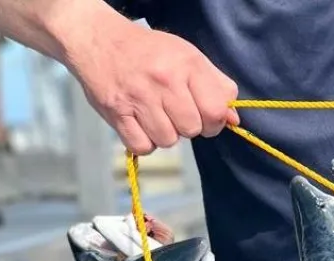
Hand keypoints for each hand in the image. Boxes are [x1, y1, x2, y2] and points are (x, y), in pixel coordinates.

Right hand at [59, 5, 238, 153]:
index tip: (204, 116)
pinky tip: (140, 123)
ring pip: (168, 141)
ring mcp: (139, 98)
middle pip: (192, 130)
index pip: (216, 111)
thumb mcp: (188, 57)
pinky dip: (144, 142)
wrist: (99, 40)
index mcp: (187, 65)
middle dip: (188, 127)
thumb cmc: (150, 53)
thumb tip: (233, 120)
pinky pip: (143, 147)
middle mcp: (164, 80)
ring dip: (164, 134)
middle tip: (174, 112)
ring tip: (155, 114)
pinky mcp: (117, 113)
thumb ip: (216, 87)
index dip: (214, 121)